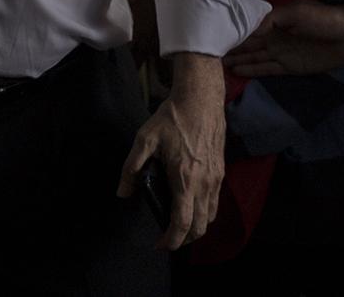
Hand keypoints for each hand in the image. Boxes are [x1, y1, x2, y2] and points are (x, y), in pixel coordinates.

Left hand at [118, 54, 224, 249]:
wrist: (200, 98)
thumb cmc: (172, 117)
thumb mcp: (144, 139)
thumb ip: (131, 168)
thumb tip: (123, 192)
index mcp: (185, 179)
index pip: (182, 223)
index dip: (171, 240)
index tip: (159, 244)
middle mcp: (204, 183)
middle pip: (200, 227)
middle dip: (184, 240)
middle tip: (168, 239)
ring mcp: (216, 178)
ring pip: (211, 216)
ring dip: (196, 228)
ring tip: (179, 226)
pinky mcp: (221, 171)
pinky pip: (215, 202)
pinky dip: (205, 213)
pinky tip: (192, 206)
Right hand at [223, 0, 343, 77]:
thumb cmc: (323, 18)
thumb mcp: (296, 12)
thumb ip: (271, 20)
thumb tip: (249, 31)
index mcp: (273, 21)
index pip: (247, 28)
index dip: (231, 32)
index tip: (212, 36)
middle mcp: (273, 37)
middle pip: (247, 44)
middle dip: (229, 48)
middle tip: (206, 54)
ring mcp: (281, 53)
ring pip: (253, 57)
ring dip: (237, 60)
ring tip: (216, 65)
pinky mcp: (289, 67)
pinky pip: (266, 69)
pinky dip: (252, 70)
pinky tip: (237, 72)